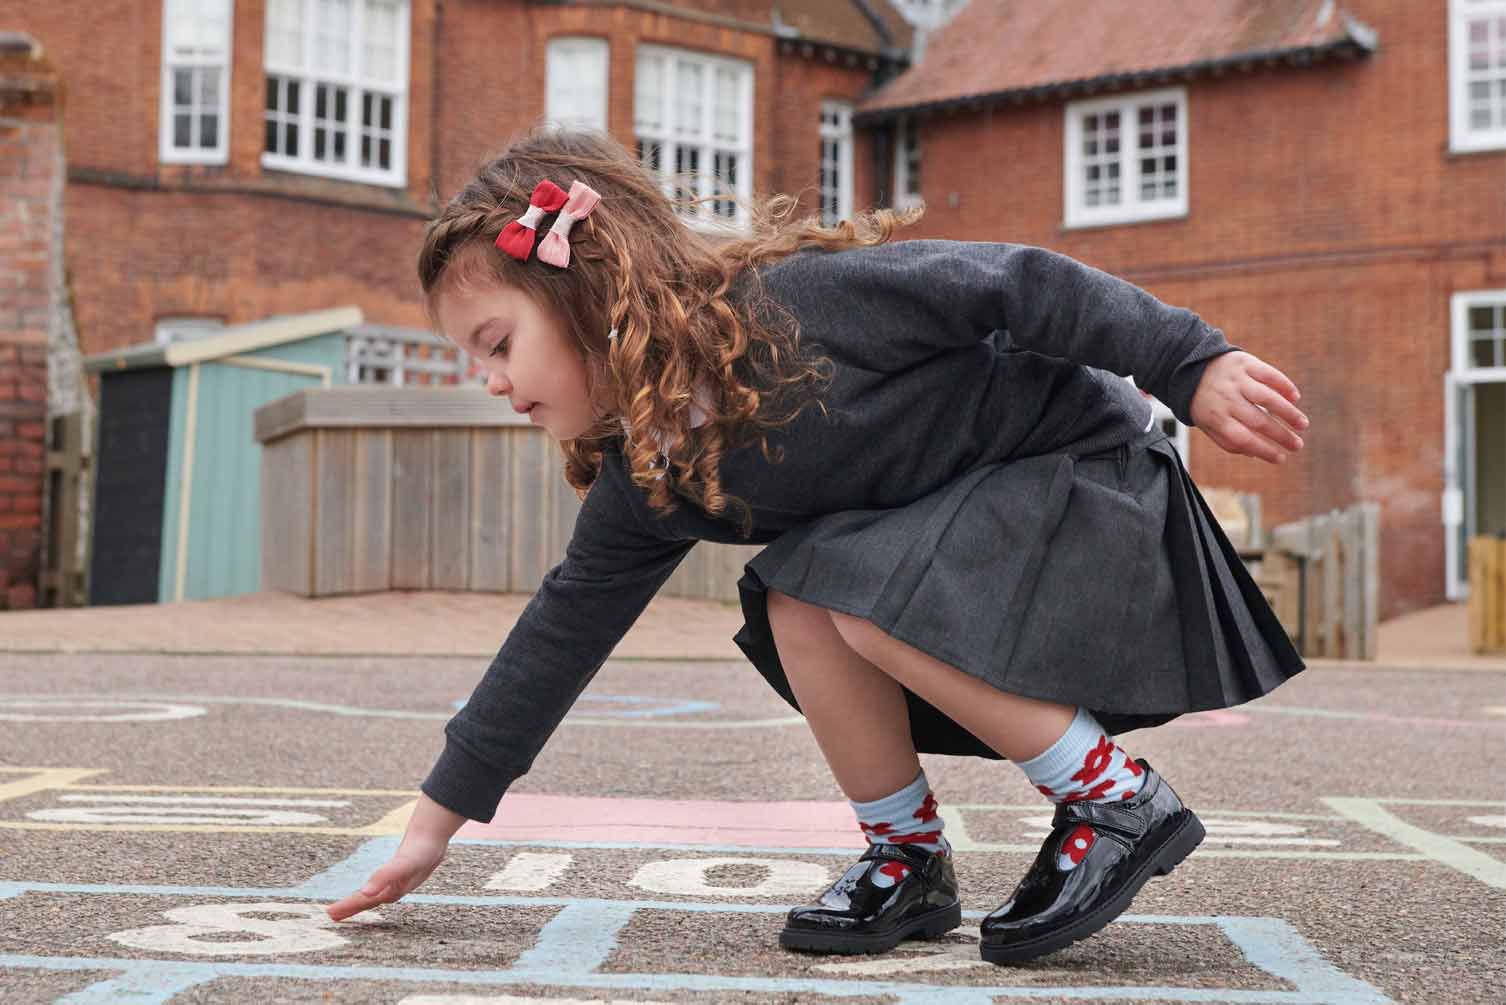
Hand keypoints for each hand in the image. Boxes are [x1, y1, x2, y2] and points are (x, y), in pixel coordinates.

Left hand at [325, 837, 446, 921]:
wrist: (435, 836)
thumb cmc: (422, 851)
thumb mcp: (404, 863)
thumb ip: (385, 876)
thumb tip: (366, 892)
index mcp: (393, 891)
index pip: (365, 901)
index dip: (348, 907)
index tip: (329, 913)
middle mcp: (394, 890)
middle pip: (368, 902)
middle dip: (350, 908)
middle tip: (331, 914)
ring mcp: (397, 883)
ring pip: (373, 896)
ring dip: (359, 902)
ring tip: (343, 907)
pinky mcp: (399, 873)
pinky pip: (379, 887)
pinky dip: (369, 891)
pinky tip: (369, 889)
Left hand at [1188, 351, 1308, 464]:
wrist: (1191, 367)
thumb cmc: (1206, 402)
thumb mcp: (1207, 425)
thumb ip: (1228, 441)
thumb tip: (1255, 454)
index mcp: (1216, 418)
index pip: (1243, 439)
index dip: (1264, 450)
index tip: (1281, 458)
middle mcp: (1226, 399)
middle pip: (1258, 421)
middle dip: (1281, 435)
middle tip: (1298, 445)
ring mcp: (1236, 380)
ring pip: (1267, 398)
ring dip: (1288, 412)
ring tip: (1302, 424)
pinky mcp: (1244, 362)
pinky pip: (1269, 375)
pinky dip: (1284, 386)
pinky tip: (1295, 398)